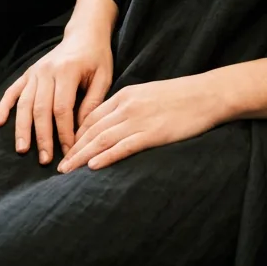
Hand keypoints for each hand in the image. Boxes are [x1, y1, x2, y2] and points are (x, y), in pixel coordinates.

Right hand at [0, 29, 112, 165]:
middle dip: (42, 137)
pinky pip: (12, 91)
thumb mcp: (103, 77)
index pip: (62, 108)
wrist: (84, 34)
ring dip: (22, 128)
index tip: (69, 151)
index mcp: (67, 71)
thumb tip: (81, 132)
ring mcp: (34, 72)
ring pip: (24, 104)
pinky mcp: (27, 73)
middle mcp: (47, 71)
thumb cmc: (97, 57)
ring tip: (22, 149)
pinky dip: (3, 107)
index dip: (64, 133)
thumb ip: (93, 102)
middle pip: (41, 109)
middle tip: (44, 160)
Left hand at [57, 74, 223, 172]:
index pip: (92, 116)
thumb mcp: (149, 94)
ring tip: (68, 171)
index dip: (76, 135)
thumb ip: (129, 106)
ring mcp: (139, 120)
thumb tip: (114, 123)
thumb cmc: (181, 96)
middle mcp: (127, 106)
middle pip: (92, 130)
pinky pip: (123, 146)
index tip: (66, 149)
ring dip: (82, 156)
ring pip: (102, 139)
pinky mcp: (152, 133)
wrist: (207, 94)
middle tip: (59, 166)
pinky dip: (106, 156)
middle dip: (73, 148)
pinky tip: (93, 166)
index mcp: (125, 95)